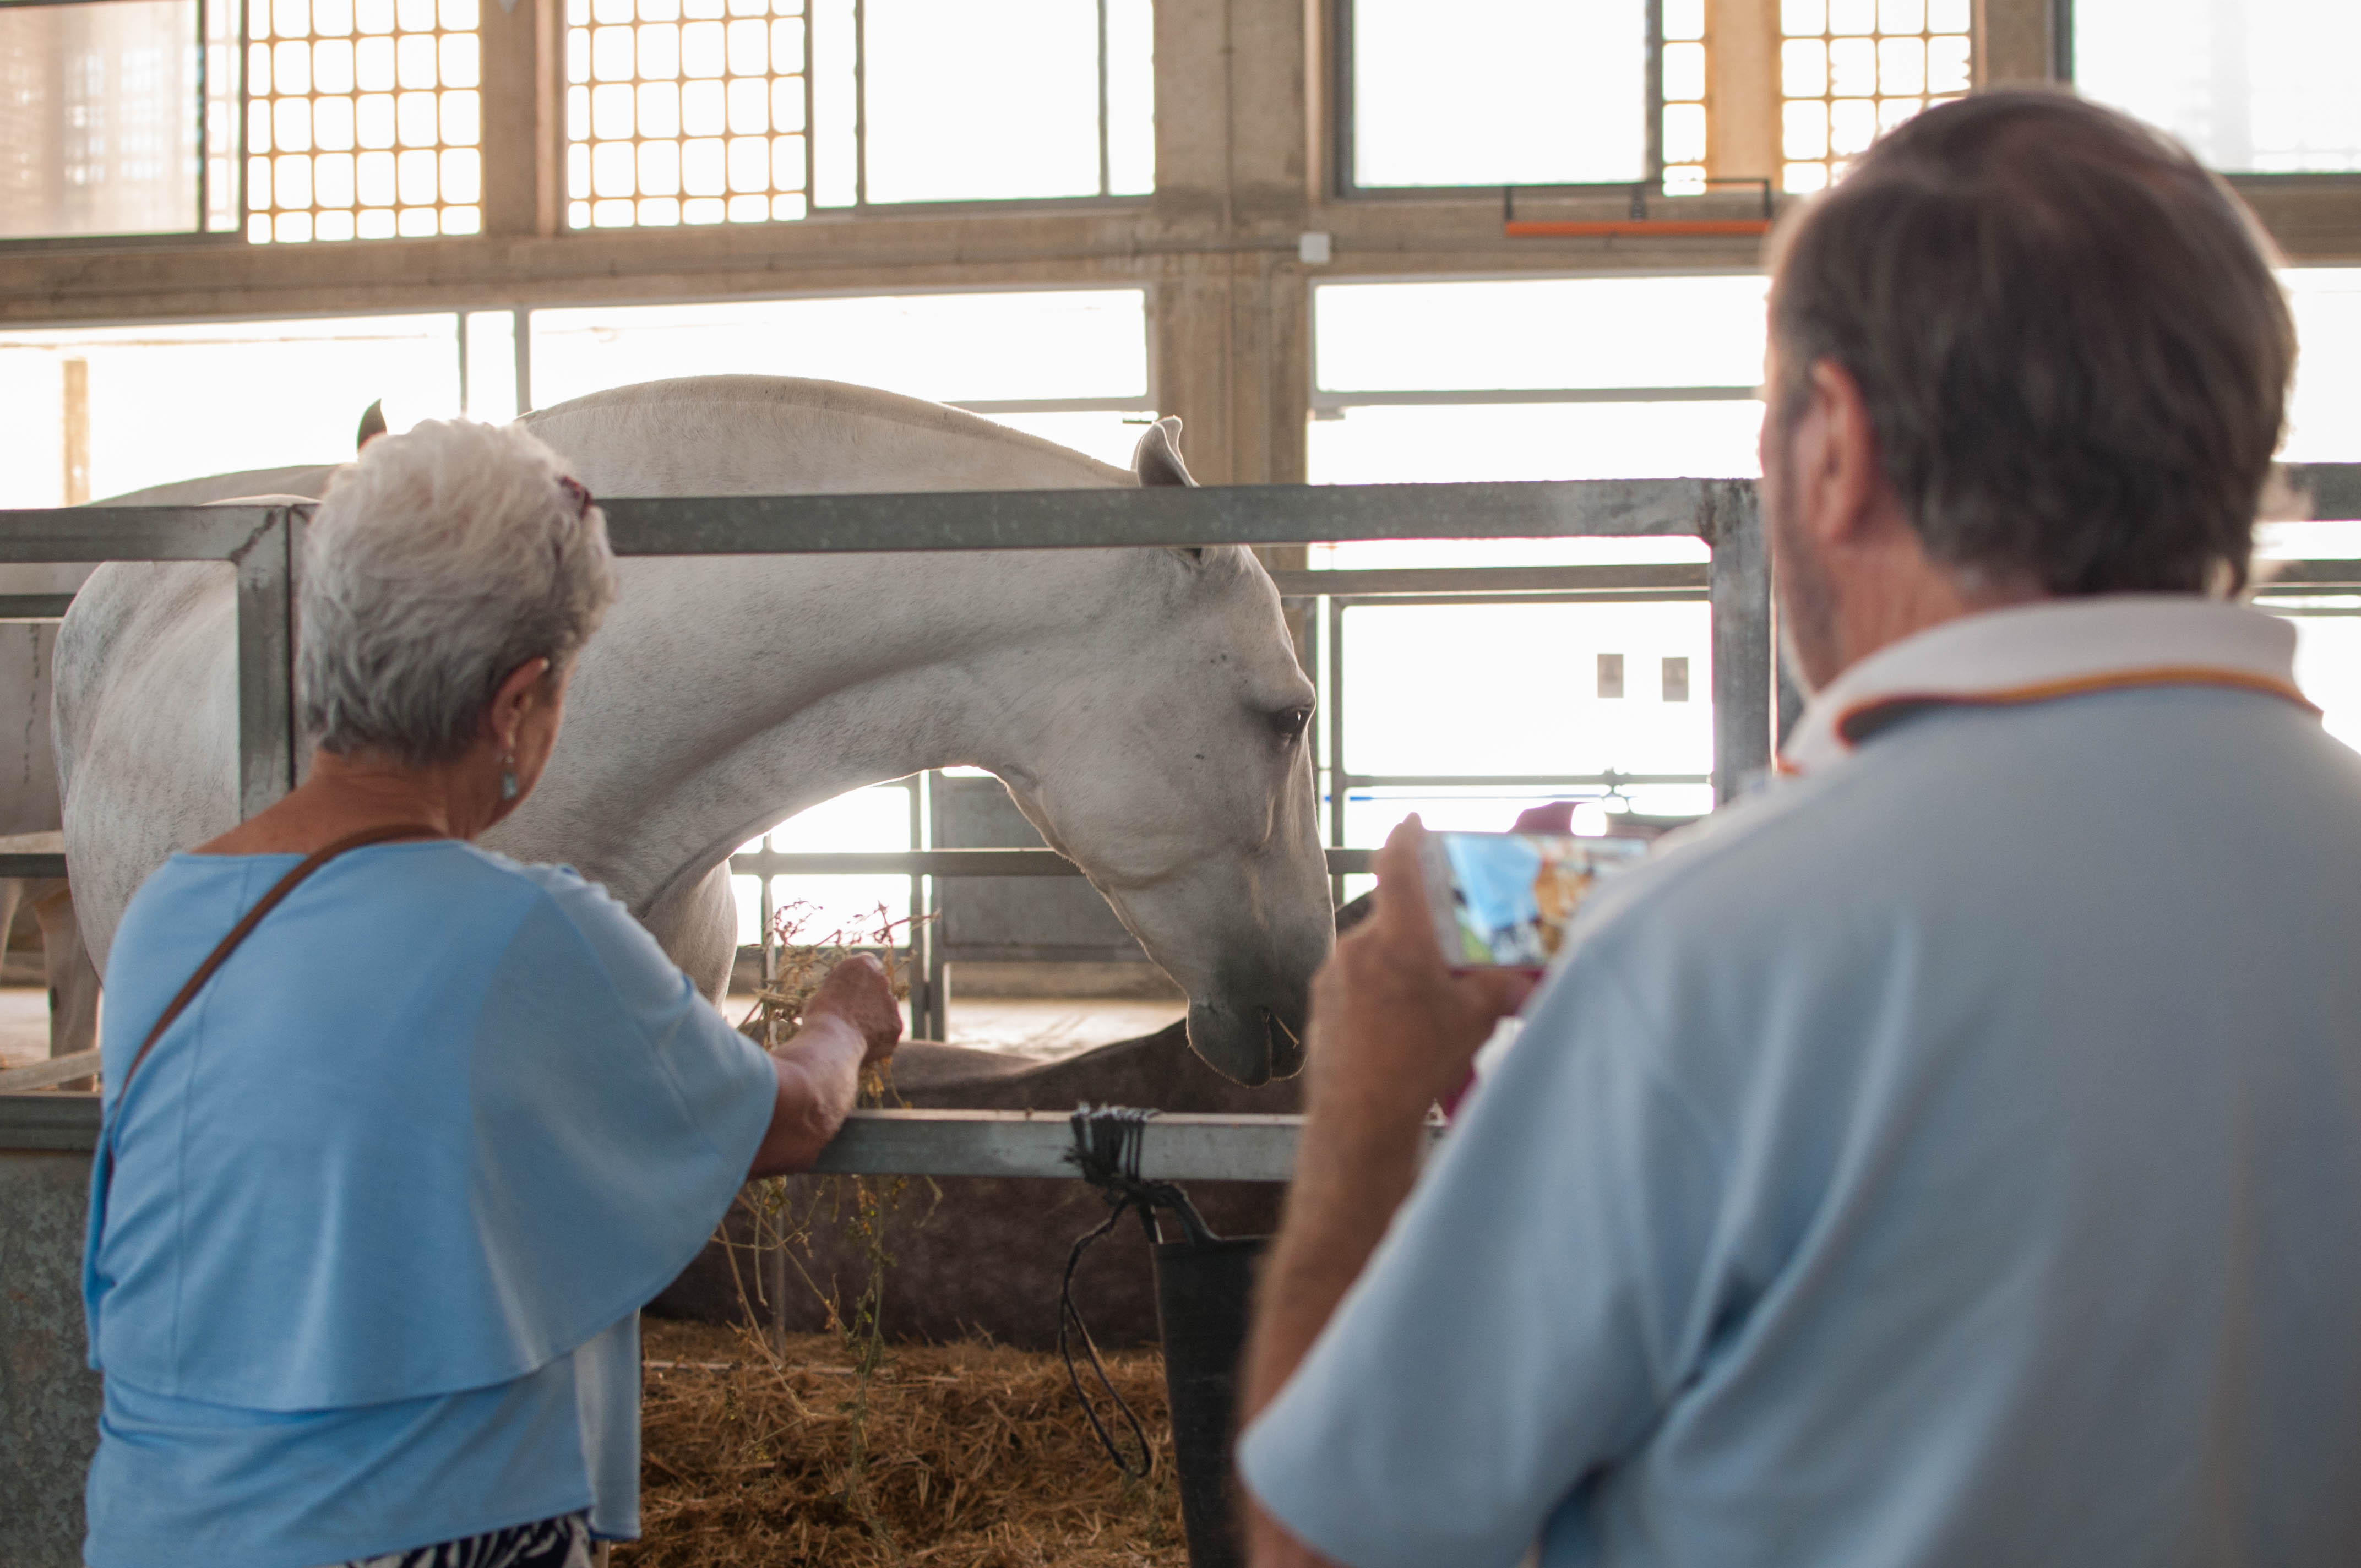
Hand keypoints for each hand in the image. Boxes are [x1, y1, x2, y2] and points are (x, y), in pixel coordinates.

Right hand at [804, 953, 902, 1066]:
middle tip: (854, 1016)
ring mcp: (891, 1002)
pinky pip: (889, 1031)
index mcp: (861, 965)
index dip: (863, 980)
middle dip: (870, 1000)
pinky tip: (864, 1045)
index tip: (856, 991)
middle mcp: (881, 979)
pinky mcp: (896, 1024)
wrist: (833, 1038)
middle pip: (879, 988)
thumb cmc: (820, 1016)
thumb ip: (840, 992)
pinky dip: (880, 1038)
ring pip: (886, 1010)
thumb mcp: (823, 994)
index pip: (870, 965)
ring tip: (856, 1034)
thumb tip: (840, 1004)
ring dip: (876, 1019)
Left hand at [1303, 816, 1538, 1126]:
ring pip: (1375, 955)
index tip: (1413, 821)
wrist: (1359, 1118)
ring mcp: (1333, 976)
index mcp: (1397, 938)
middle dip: (1421, 931)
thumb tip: (1521, 980)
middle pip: (1394, 919)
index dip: (1407, 837)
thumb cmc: (1417, 1063)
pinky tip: (1398, 1027)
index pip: (1398, 867)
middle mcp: (1357, 947)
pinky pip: (1356, 983)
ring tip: (1427, 1003)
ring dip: (1400, 968)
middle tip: (1448, 951)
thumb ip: (1499, 987)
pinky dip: (1379, 993)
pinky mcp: (1321, 1005)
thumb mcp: (1474, 1019)